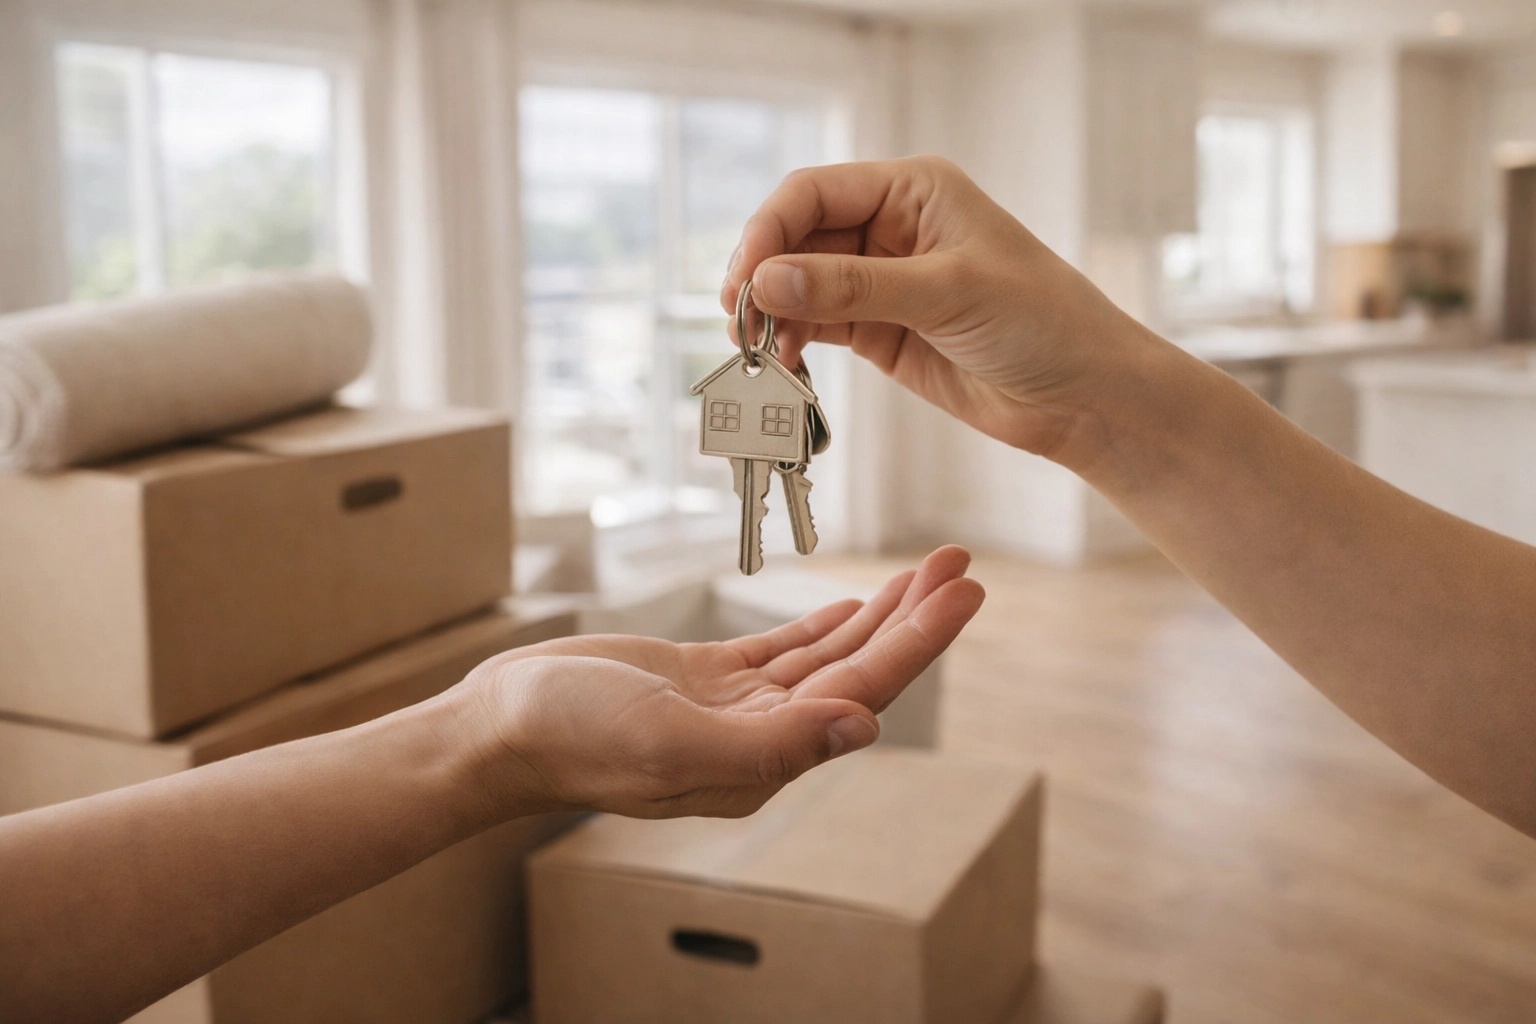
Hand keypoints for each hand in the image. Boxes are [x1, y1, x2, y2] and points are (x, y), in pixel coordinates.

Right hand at [453, 547, 982, 819]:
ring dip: (879, 614)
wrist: (499, 729)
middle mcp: (761, 739)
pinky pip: (780, 651)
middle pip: (859, 670)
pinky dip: (822, 626)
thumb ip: (769, 745)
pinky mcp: (703, 681)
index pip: (862, 693)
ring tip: (927, 571)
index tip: (965, 593)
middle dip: (915, 618)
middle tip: (963, 564)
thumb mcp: (670, 742)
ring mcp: (733, 709)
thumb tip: (864, 728)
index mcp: (764, 761)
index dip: (920, 641)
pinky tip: (856, 603)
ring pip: (827, 657)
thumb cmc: (573, 740)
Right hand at [721, 156, 1155, 462]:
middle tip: (740, 324)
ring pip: (800, 286)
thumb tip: (769, 280)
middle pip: (797, 238)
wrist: (1084, 396)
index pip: (815, 193)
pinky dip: (793, 343)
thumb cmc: (1043, 323)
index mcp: (913, 191)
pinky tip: (783, 365)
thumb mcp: (947, 293)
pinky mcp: (880, 331)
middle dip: (763, 277)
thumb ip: (854, 287)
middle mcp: (891, 228)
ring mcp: (882, 281)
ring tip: (758, 353)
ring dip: (772, 315)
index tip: (745, 279)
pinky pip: (817, 327)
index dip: (769, 230)